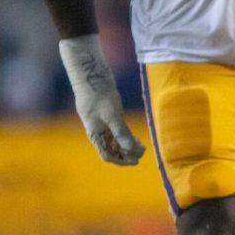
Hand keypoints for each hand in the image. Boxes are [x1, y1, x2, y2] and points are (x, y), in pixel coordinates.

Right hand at [59, 35, 144, 165]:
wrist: (92, 73)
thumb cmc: (99, 94)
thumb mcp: (112, 115)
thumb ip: (121, 132)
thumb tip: (130, 150)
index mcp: (95, 134)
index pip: (107, 155)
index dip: (121, 160)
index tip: (136, 160)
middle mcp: (97, 130)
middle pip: (112, 149)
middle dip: (126, 153)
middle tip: (142, 152)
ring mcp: (101, 122)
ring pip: (115, 140)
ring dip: (127, 145)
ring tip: (141, 145)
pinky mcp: (107, 113)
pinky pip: (116, 130)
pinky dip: (126, 135)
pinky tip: (136, 136)